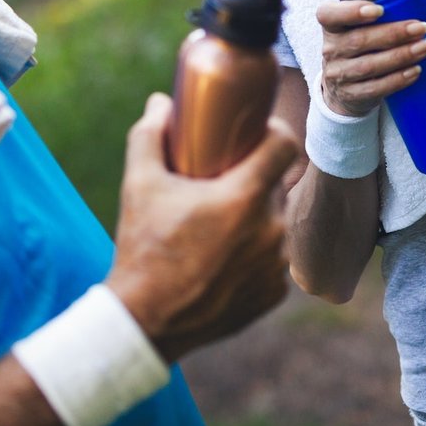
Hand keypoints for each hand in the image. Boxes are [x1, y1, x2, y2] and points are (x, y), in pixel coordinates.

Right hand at [105, 93, 297, 361]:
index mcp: (245, 198)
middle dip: (254, 178)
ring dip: (256, 216)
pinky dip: (254, 253)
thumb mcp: (139, 185)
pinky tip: (225, 255)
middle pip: (276, 185)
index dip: (273, 132)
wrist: (146, 321)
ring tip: (219, 222)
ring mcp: (275, 266)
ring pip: (275, 223)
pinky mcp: (273, 294)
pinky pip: (272, 259)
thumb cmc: (143, 248)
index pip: (285, 145)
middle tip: (221, 179)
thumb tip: (159, 103)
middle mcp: (270, 230)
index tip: (254, 134)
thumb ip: (149, 135)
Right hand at [316, 0, 425, 117]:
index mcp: (332, 25)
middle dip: (393, 33)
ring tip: (424, 48)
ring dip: (400, 56)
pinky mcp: (351, 94)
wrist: (345, 88)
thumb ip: (407, 4)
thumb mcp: (373, 25)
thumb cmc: (366, 46)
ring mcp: (339, 74)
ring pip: (368, 65)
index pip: (328, 14)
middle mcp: (331, 48)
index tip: (379, 10)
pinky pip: (375, 88)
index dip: (350, 11)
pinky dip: (397, 80)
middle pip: (359, 40)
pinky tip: (414, 71)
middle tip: (420, 28)